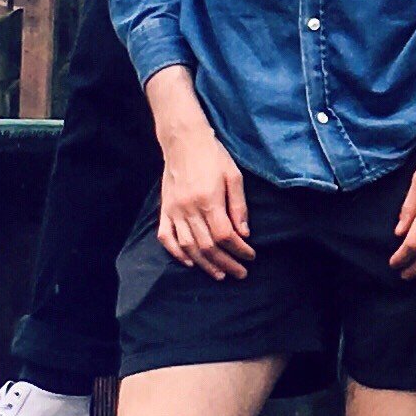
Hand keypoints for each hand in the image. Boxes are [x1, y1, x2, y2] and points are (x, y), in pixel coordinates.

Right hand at [156, 113, 251, 279]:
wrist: (183, 141)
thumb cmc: (213, 156)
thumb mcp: (234, 176)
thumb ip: (239, 206)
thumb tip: (245, 234)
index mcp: (208, 200)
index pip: (225, 235)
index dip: (239, 250)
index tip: (251, 256)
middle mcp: (189, 209)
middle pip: (208, 246)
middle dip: (226, 263)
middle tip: (240, 273)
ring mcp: (174, 211)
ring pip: (189, 247)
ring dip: (205, 264)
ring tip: (220, 274)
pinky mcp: (164, 209)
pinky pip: (166, 237)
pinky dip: (177, 253)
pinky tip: (190, 262)